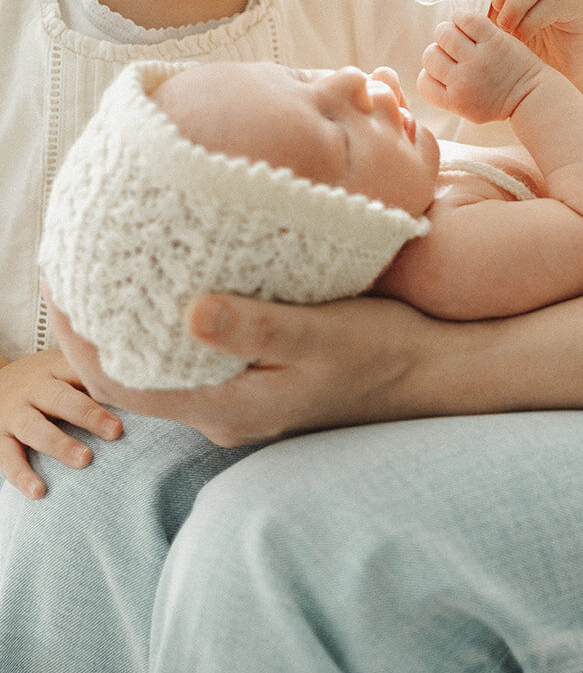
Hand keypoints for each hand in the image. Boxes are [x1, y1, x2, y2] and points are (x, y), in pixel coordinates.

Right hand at [0, 343, 123, 498]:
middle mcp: (34, 388)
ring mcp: (13, 413)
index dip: (104, 384)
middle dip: (88, 414)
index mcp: (54, 369)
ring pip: (35, 428)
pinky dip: (22, 475)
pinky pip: (7, 458)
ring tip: (84, 460)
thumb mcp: (61, 368)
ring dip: (60, 444)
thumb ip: (93, 378)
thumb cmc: (41, 380)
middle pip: (61, 399)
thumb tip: (146, 391)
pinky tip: (39, 491)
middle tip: (116, 431)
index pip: (80, 371)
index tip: (132, 397)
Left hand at [49, 290, 432, 447]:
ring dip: (132, 320)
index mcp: (228, 407)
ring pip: (163, 362)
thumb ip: (255, 327)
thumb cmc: (382, 350)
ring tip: (112, 264)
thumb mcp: (320, 334)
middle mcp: (226, 410)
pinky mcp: (261, 377)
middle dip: (96, 324)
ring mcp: (244, 396)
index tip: (58, 283)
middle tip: (74, 262)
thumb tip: (189, 311)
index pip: (120, 384)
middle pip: (132, 374)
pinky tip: (175, 279)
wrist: (434, 370)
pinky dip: (172, 318)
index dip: (79, 340)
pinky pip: (196, 352)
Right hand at [418, 10, 542, 123]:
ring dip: (449, 32)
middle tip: (455, 51)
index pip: (422, 82)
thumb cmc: (499, 101)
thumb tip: (429, 70)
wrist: (531, 94)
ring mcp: (477, 59)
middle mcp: (462, 81)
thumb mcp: (468, 109)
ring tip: (461, 36)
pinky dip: (461, 17)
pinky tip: (468, 24)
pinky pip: (464, 18)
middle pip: (430, 55)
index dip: (430, 73)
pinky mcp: (492, 40)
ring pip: (443, 34)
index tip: (445, 70)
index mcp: (453, 101)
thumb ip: (447, 94)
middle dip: (440, 51)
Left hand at [477, 0, 582, 99]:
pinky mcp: (580, 3)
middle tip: (494, 6)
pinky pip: (558, 0)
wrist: (546, 69)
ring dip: (518, 0)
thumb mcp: (490, 17)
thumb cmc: (514, 37)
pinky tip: (522, 35)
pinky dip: (534, 18)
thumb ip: (477, 1)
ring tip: (506, 26)